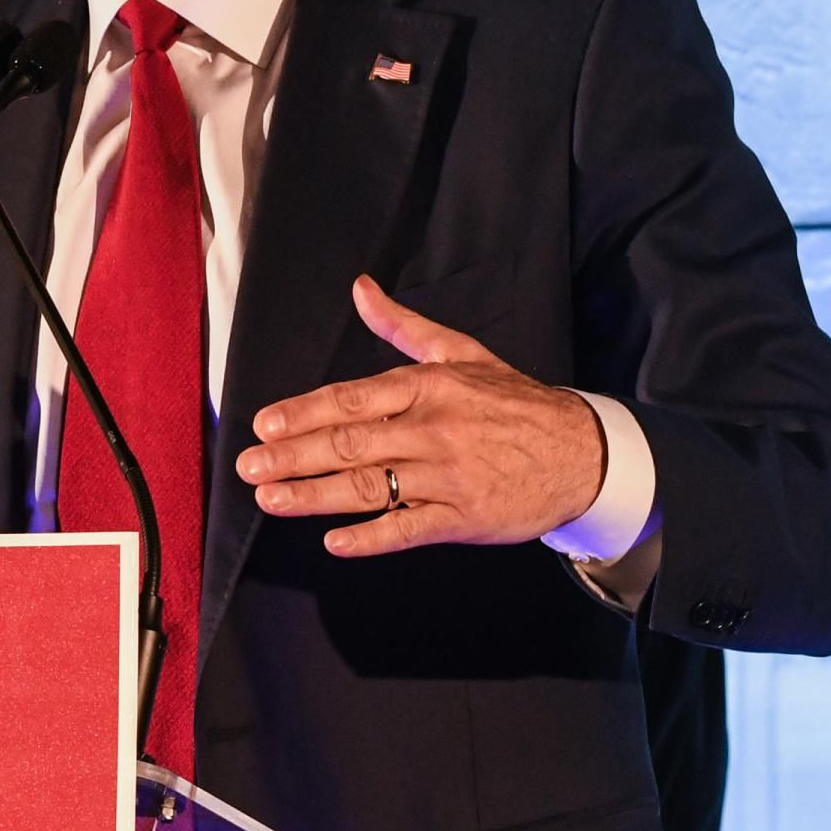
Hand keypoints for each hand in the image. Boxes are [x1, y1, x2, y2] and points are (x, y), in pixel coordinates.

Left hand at [235, 274, 605, 556]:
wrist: (581, 450)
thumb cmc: (514, 401)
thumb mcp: (460, 352)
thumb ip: (402, 325)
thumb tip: (361, 289)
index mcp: (427, 386)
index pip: (351, 398)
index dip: (303, 412)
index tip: (264, 424)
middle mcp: (432, 429)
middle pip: (350, 444)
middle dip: (293, 456)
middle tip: (250, 465)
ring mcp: (447, 475)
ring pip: (370, 487)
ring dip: (315, 495)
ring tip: (272, 499)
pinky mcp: (463, 517)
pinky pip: (409, 529)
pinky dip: (371, 537)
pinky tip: (335, 541)